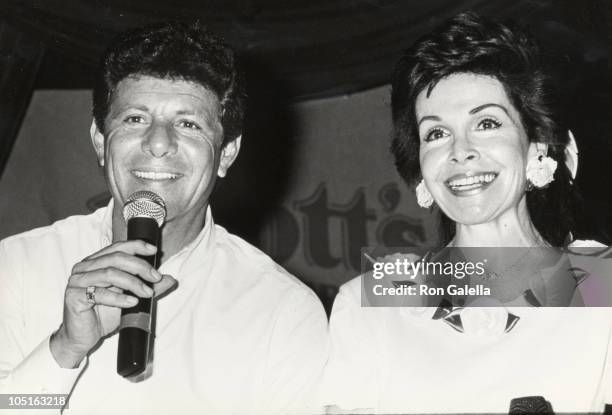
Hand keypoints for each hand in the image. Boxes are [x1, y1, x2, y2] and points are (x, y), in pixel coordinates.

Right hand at [50, 240, 176, 367]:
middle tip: (155, 278)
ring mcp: (77, 281)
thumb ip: (147, 286)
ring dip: (133, 283)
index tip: (154, 250)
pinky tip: (132, 302)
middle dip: (140, 267)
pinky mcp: (74, 297)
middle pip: (116, 258)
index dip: (137, 246)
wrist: (83, 337)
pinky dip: (119, 298)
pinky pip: (99, 294)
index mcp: (95, 262)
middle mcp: (84, 268)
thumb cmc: (103, 314)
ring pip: (110, 274)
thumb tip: (171, 279)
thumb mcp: (130, 297)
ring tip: (147, 293)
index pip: (118, 247)